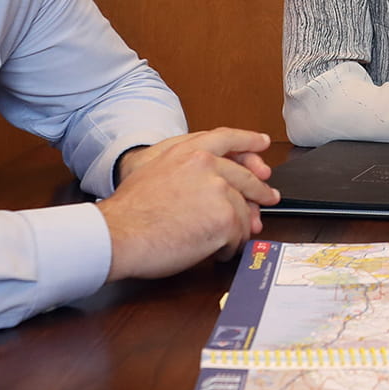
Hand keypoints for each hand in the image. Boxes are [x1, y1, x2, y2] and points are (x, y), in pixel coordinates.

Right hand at [99, 129, 279, 280]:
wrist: (118, 235)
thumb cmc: (128, 212)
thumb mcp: (151, 170)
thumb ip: (184, 167)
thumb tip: (214, 181)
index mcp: (188, 151)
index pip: (227, 138)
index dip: (248, 141)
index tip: (262, 143)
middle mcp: (207, 164)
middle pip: (246, 176)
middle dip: (260, 189)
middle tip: (269, 197)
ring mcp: (219, 190)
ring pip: (244, 209)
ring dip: (238, 227)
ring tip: (228, 239)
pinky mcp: (225, 218)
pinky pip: (239, 234)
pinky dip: (231, 246)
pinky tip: (218, 251)